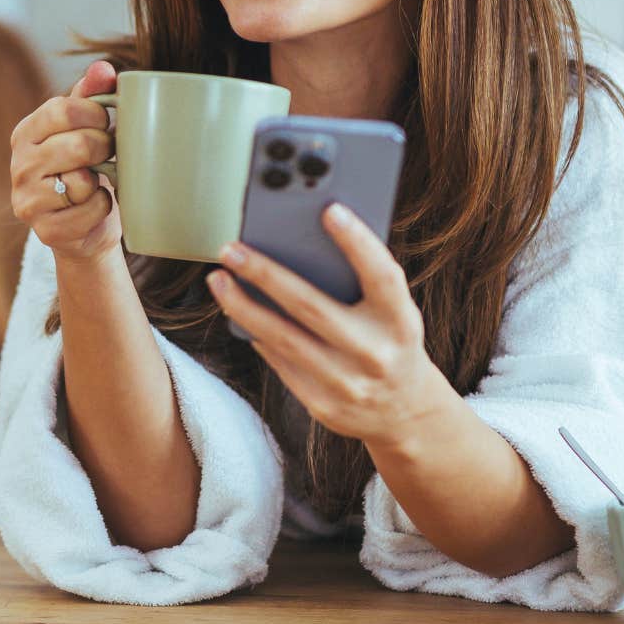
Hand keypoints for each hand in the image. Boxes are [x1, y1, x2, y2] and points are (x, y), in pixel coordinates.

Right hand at [8, 60, 120, 262]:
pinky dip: (102, 209)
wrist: (86, 226)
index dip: (95, 114)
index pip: (63, 108)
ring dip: (101, 182)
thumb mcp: (87, 128)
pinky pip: (89, 211)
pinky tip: (92, 207)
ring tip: (95, 183)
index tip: (105, 123)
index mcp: (26, 133)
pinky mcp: (44, 231)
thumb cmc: (88, 168)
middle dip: (104, 150)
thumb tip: (104, 68)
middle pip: (78, 145)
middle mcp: (19, 165)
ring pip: (83, 181)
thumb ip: (93, 94)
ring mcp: (27, 200)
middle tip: (106, 156)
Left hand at [206, 202, 448, 448]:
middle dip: (265, 274)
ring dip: (243, 306)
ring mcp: (348, 384)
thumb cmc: (389, 341)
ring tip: (219, 279)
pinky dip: (257, 334)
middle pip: (311, 306)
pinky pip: (280, 362)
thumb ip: (362, 282)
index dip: (358, 242)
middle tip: (230, 249)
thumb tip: (303, 240)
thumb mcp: (392, 312)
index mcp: (400, 322)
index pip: (382, 276)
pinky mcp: (322, 405)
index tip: (330, 210)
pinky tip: (240, 312)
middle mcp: (375, 354)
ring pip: (283, 338)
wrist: (405, 412)